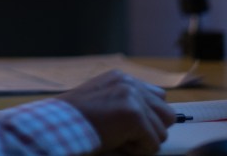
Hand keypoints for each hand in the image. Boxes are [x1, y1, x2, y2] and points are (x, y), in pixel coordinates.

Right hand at [57, 70, 174, 154]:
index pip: (158, 97)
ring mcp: (133, 98)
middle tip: (126, 135)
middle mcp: (130, 83)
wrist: (58, 126)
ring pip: (162, 132)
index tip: (129, 126)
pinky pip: (153, 144)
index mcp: (121, 78)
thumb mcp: (102, 101)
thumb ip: (127, 101)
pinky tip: (116, 144)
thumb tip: (155, 116)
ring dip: (142, 142)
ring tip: (118, 139)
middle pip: (167, 114)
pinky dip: (137, 151)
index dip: (148, 118)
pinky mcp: (135, 115)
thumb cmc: (76, 120)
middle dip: (151, 130)